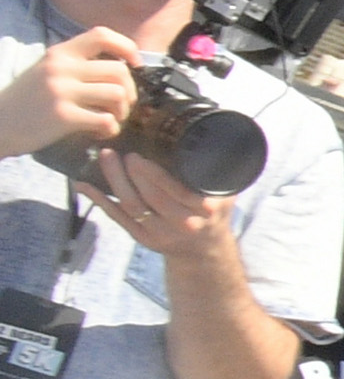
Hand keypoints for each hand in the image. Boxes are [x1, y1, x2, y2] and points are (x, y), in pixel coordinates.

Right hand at [0, 27, 139, 161]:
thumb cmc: (28, 100)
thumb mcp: (48, 70)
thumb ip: (78, 65)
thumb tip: (122, 69)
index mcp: (60, 53)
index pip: (101, 35)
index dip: (127, 47)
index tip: (134, 65)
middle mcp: (61, 68)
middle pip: (119, 71)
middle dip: (129, 92)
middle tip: (120, 107)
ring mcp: (62, 91)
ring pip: (117, 95)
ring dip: (122, 112)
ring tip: (109, 120)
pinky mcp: (63, 117)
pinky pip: (106, 121)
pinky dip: (111, 130)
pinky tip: (98, 133)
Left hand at [89, 142, 238, 259]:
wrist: (204, 249)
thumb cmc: (213, 212)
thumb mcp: (226, 192)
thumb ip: (219, 169)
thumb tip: (217, 129)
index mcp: (205, 208)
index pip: (178, 191)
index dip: (155, 175)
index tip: (138, 156)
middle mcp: (184, 222)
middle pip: (151, 198)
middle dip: (130, 174)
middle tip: (117, 152)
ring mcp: (161, 232)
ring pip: (132, 206)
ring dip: (114, 182)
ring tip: (105, 158)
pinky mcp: (143, 238)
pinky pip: (118, 218)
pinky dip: (99, 200)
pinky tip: (84, 184)